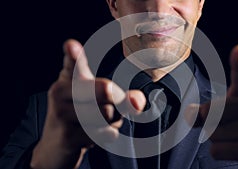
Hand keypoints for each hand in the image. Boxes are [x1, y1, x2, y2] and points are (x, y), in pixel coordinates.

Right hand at [30, 39, 145, 168]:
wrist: (56, 146)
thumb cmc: (82, 115)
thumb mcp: (99, 100)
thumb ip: (122, 96)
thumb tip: (138, 101)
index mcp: (69, 78)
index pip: (73, 63)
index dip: (74, 54)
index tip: (71, 45)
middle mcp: (60, 92)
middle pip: (106, 90)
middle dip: (120, 100)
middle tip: (117, 105)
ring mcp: (61, 114)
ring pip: (107, 114)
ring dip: (113, 121)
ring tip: (100, 122)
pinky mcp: (67, 136)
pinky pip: (104, 134)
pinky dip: (108, 135)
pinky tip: (95, 134)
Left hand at [196, 45, 237, 168]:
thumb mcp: (227, 113)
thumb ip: (205, 110)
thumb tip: (188, 113)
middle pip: (209, 111)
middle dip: (211, 122)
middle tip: (231, 126)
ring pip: (211, 132)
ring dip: (217, 139)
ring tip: (237, 138)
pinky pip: (216, 149)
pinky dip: (220, 152)